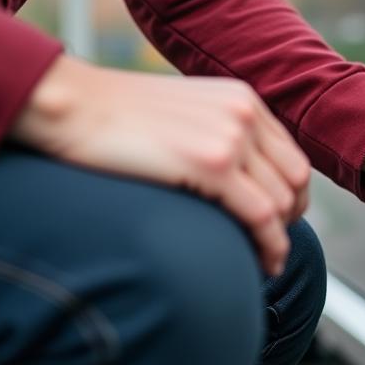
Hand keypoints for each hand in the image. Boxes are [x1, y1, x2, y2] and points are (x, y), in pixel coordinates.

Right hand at [10, 56, 309, 275]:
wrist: (69, 104)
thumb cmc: (114, 117)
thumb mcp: (184, 113)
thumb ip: (218, 134)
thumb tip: (240, 177)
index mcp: (242, 99)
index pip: (292, 157)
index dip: (294, 197)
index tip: (281, 224)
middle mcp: (245, 114)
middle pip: (295, 181)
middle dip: (291, 220)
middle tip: (273, 248)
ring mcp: (231, 137)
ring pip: (282, 202)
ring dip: (279, 240)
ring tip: (265, 262)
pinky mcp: (212, 164)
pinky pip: (261, 216)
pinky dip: (269, 246)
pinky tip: (262, 265)